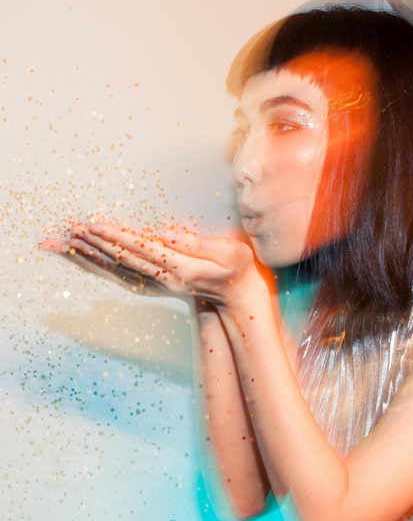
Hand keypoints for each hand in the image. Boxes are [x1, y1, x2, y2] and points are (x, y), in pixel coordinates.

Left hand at [42, 222, 267, 305]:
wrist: (238, 295)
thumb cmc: (238, 268)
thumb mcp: (231, 252)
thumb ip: (200, 243)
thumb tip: (168, 233)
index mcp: (183, 267)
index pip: (144, 249)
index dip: (119, 237)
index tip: (95, 225)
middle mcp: (166, 278)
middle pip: (124, 259)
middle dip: (96, 244)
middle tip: (70, 229)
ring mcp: (159, 283)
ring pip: (118, 269)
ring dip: (91, 255)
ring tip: (66, 241)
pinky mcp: (156, 283)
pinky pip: (122, 274)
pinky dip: (101, 265)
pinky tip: (85, 257)